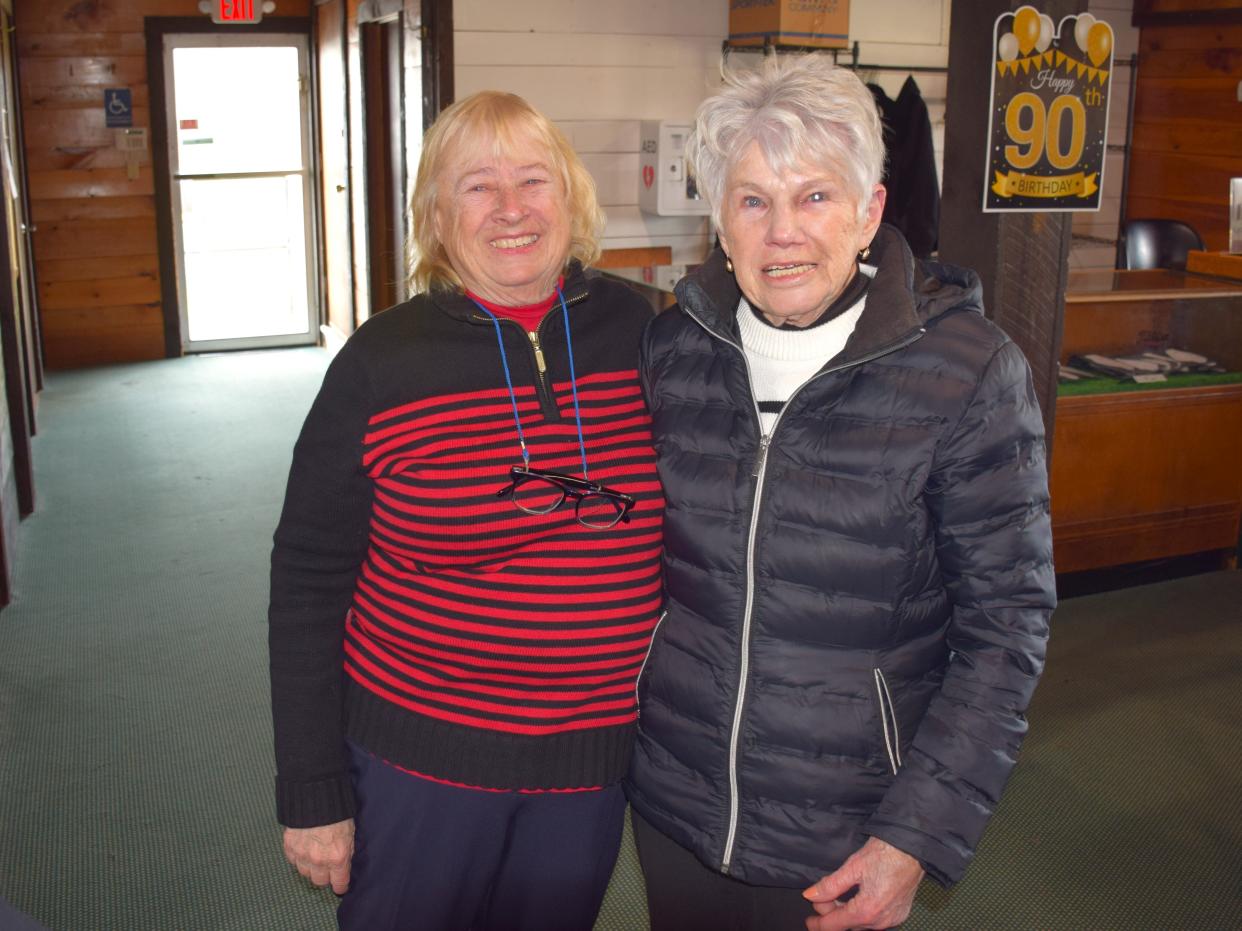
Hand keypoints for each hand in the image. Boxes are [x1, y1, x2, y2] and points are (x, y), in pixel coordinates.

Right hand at [283, 818, 355, 893]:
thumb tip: (344, 862)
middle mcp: (319, 861)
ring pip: (305, 873)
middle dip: (325, 877)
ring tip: (315, 857)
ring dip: (310, 868)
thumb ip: (346, 850)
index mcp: (337, 858)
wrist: (315, 796)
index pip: (339, 883)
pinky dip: (298, 858)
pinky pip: (293, 861)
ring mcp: (302, 855)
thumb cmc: (337, 811)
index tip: (341, 886)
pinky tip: (304, 849)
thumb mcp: (350, 831)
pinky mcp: (289, 847)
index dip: (341, 886)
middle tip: (327, 869)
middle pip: (319, 881)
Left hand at [801, 837, 923, 929]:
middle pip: (848, 925)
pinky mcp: (899, 914)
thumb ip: (830, 885)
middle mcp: (880, 921)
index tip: (810, 920)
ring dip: (846, 914)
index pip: (835, 925)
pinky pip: (874, 920)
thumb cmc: (886, 853)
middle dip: (831, 914)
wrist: (913, 848)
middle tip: (821, 898)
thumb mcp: (852, 867)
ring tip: (837, 897)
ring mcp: (892, 919)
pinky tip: (855, 900)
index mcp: (866, 910)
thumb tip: (811, 895)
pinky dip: (861, 913)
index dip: (819, 923)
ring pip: (861, 923)